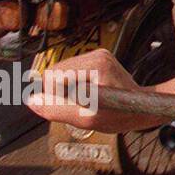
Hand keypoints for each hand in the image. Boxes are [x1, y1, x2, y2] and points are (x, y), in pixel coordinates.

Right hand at [26, 48, 154, 133]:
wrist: (142, 106)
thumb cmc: (121, 114)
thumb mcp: (86, 119)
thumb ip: (57, 110)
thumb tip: (32, 101)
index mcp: (96, 66)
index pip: (52, 76)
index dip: (54, 96)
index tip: (71, 107)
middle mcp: (97, 55)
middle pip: (55, 71)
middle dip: (59, 91)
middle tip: (78, 105)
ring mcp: (98, 54)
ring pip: (60, 70)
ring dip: (66, 88)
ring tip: (86, 100)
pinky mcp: (98, 58)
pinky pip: (70, 70)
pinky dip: (72, 84)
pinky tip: (88, 93)